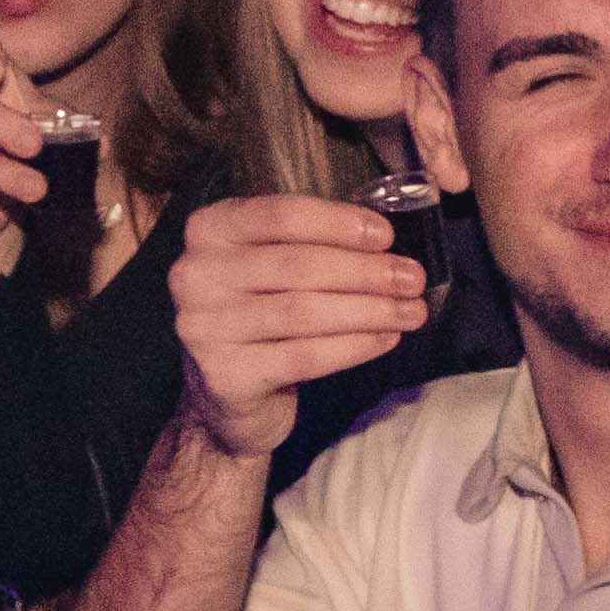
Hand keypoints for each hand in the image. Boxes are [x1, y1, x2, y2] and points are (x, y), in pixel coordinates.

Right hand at [169, 192, 431, 461]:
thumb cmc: (259, 315)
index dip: (339, 224)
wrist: (224, 395)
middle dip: (366, 272)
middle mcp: (195, 274)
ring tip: (411, 311)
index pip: (280, 215)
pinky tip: (385, 339)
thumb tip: (384, 241)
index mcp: (209, 230)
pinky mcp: (225, 376)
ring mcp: (204, 328)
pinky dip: (353, 347)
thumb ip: (310, 242)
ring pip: (304, 312)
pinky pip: (304, 356)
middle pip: (298, 265)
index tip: (386, 236)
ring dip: (369, 311)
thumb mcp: (270, 264)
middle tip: (413, 279)